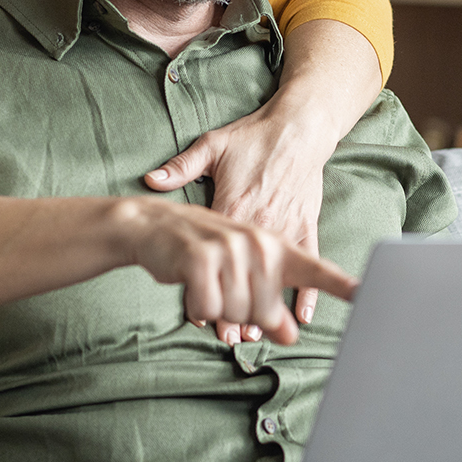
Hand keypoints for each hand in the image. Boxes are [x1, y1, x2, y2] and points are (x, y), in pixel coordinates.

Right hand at [115, 198, 354, 344]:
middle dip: (240, 313)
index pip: (315, 269)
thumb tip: (292, 334)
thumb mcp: (242, 270)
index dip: (341, 285)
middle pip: (264, 313)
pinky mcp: (200, 259)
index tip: (367, 296)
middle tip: (221, 288)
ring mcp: (230, 250)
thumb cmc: (202, 249)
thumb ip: (271, 302)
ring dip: (215, 308)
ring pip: (235, 314)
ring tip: (204, 282)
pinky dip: (196, 307)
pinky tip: (190, 286)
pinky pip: (206, 309)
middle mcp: (258, 245)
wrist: (153, 224)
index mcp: (274, 247)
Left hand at [145, 104, 331, 345]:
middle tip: (227, 335)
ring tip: (255, 332)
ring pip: (276, 276)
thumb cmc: (254, 137)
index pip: (218, 258)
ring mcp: (286, 224)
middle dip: (238, 308)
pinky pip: (309, 261)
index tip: (199, 313)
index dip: (208, 288)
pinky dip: (308, 290)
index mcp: (235, 205)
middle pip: (247, 276)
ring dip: (266, 306)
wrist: (298, 126)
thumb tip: (152, 180)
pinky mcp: (307, 223)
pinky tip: (301, 314)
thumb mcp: (213, 146)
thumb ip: (181, 167)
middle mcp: (261, 221)